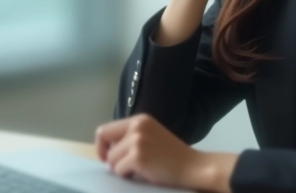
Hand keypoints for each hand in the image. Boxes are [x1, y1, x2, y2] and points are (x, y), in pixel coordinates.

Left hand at [95, 113, 234, 190]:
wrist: (193, 167)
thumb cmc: (173, 156)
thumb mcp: (151, 136)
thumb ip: (131, 137)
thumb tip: (106, 150)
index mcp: (140, 120)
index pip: (106, 129)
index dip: (102, 144)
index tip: (107, 156)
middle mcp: (136, 126)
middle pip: (103, 141)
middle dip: (108, 156)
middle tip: (119, 166)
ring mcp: (137, 141)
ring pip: (111, 159)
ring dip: (120, 168)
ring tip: (139, 169)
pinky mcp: (137, 157)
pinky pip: (118, 170)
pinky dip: (127, 175)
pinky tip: (143, 173)